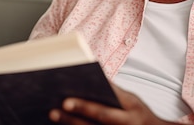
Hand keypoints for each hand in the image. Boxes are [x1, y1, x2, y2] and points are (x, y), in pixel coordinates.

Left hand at [49, 84, 173, 124]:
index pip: (104, 111)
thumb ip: (115, 91)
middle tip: (54, 111)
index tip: (65, 101)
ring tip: (54, 116)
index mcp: (131, 112)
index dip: (85, 106)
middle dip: (73, 119)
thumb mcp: (133, 101)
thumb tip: (93, 76)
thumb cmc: (139, 115)